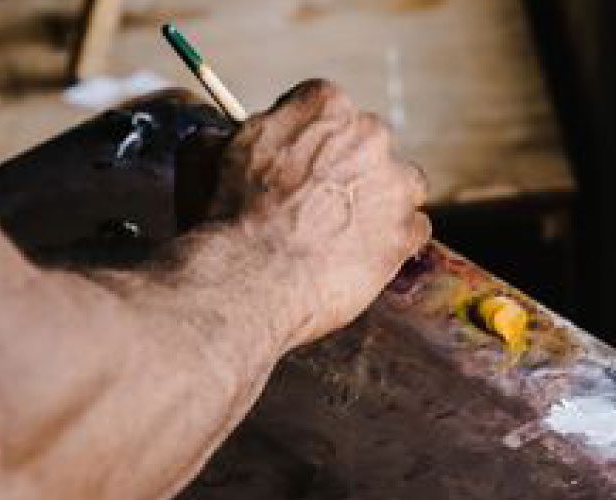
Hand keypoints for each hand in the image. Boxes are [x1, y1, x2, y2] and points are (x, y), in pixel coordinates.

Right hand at [208, 79, 430, 346]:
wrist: (248, 280)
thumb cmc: (222, 217)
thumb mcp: (203, 155)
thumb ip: (225, 135)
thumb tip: (222, 137)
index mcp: (323, 104)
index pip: (325, 109)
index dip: (307, 141)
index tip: (295, 166)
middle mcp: (369, 134)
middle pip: (367, 146)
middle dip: (347, 170)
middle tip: (316, 205)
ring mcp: (394, 185)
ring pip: (400, 185)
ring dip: (379, 203)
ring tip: (342, 235)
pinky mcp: (406, 232)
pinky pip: (412, 230)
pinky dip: (391, 243)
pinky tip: (358, 259)